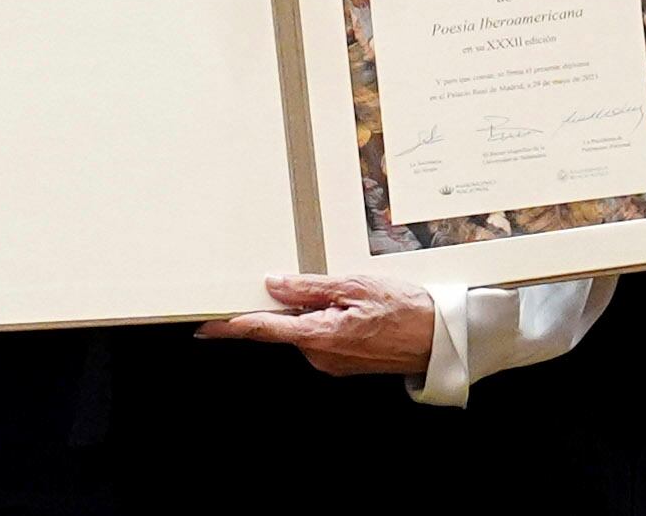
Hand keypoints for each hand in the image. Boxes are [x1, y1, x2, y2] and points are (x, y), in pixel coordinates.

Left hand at [195, 274, 435, 375]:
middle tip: (307, 282)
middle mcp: (319, 355)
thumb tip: (274, 285)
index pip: (262, 330)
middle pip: (284, 326)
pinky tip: (350, 308)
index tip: (205, 326)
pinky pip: (321, 337)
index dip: (230, 327)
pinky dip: (325, 320)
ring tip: (345, 294)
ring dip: (311, 311)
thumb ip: (310, 288)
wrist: (440, 339)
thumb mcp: (354, 286)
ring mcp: (331, 362)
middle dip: (287, 304)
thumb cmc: (404, 310)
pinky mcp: (342, 362)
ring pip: (304, 330)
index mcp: (318, 335)